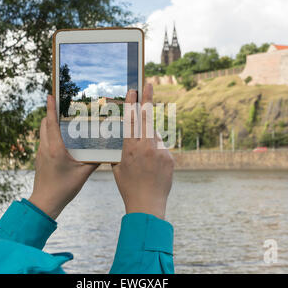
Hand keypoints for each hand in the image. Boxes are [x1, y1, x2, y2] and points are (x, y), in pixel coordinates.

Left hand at [29, 95, 98, 219]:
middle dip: (50, 113)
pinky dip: (50, 135)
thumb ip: (95, 161)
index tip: (50, 95)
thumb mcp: (83, 174)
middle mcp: (45, 148)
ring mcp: (40, 154)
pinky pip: (44, 141)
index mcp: (55, 148)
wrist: (45, 202)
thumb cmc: (64, 188)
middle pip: (44, 124)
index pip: (51, 123)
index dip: (50, 108)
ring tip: (61, 120)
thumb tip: (106, 151)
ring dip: (50, 124)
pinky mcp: (40, 160)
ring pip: (43, 133)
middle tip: (60, 106)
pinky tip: (60, 140)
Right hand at [111, 84, 173, 219]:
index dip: (131, 103)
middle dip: (147, 98)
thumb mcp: (118, 167)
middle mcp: (144, 146)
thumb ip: (123, 150)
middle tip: (148, 83)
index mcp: (129, 147)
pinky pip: (162, 149)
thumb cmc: (128, 187)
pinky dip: (157, 153)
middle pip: (146, 117)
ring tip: (146, 162)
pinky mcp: (169, 157)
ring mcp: (159, 151)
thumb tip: (129, 138)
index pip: (130, 120)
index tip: (133, 90)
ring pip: (154, 135)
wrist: (147, 204)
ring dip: (150, 140)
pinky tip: (154, 168)